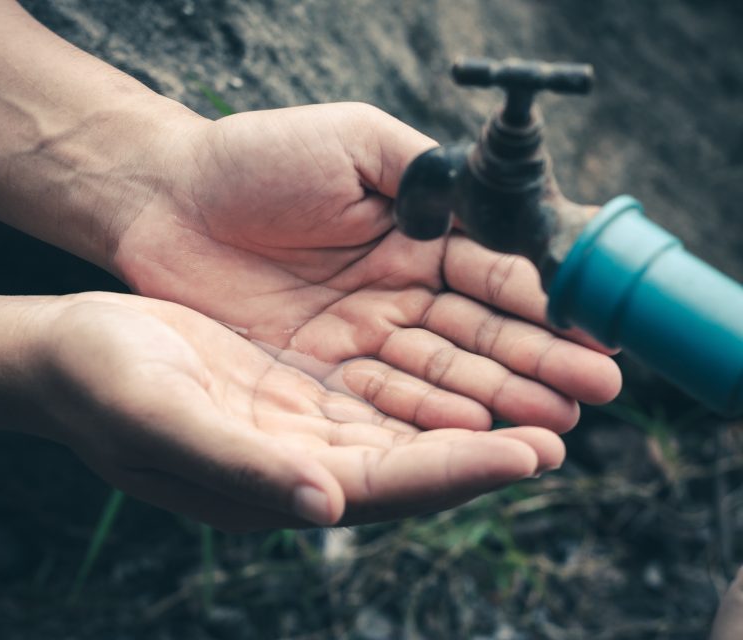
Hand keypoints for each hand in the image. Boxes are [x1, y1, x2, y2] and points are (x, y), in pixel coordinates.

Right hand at [35, 293, 566, 530]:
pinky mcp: (292, 387)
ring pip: (403, 424)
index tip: (527, 455)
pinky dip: (426, 379)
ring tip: (541, 392)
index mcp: (273, 484)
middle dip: (488, 445)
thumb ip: (244, 466)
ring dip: (471, 410)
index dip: (457, 472)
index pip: (385, 486)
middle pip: (413, 462)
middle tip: (566, 420)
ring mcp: (297, 425)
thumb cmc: (102, 386)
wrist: (65, 350)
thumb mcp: (164, 419)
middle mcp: (298, 463)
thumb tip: (327, 505)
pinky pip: (376, 388)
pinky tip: (466, 356)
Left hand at [113, 104, 620, 432]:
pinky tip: (476, 438)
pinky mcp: (315, 375)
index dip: (542, 307)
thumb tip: (497, 216)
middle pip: (476, 337)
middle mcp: (395, 293)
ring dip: (496, 405)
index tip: (593, 336)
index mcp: (415, 235)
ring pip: (437, 378)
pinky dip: (428, 421)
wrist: (164, 201)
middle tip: (594, 397)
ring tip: (552, 431)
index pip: (491, 277)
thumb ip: (426, 176)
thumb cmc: (254, 158)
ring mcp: (357, 339)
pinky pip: (379, 403)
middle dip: (536, 366)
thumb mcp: (355, 143)